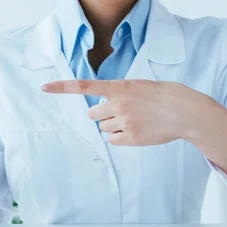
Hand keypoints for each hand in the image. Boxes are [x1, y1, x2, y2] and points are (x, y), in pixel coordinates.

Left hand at [41, 79, 226, 145]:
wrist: (183, 110)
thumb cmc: (161, 95)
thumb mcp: (137, 86)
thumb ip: (117, 93)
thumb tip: (100, 112)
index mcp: (118, 87)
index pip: (84, 86)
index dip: (61, 88)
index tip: (43, 87)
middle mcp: (117, 104)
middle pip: (93, 115)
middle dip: (102, 115)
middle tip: (121, 112)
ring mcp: (123, 122)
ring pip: (104, 129)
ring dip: (113, 126)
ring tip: (135, 120)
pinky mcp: (131, 138)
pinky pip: (114, 140)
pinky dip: (121, 138)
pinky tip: (137, 131)